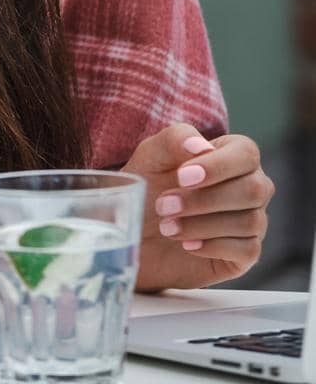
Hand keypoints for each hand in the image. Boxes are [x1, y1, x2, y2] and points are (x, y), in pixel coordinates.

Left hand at [121, 122, 274, 290]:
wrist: (140, 231)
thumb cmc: (149, 186)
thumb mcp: (153, 155)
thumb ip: (176, 139)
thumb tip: (201, 146)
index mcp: (232, 154)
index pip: (246, 153)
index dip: (217, 166)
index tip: (182, 178)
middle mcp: (251, 185)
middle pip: (253, 190)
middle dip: (204, 200)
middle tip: (164, 206)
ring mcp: (253, 220)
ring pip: (250, 221)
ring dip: (202, 225)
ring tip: (167, 226)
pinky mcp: (247, 253)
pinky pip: (249, 250)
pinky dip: (214, 246)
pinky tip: (187, 244)